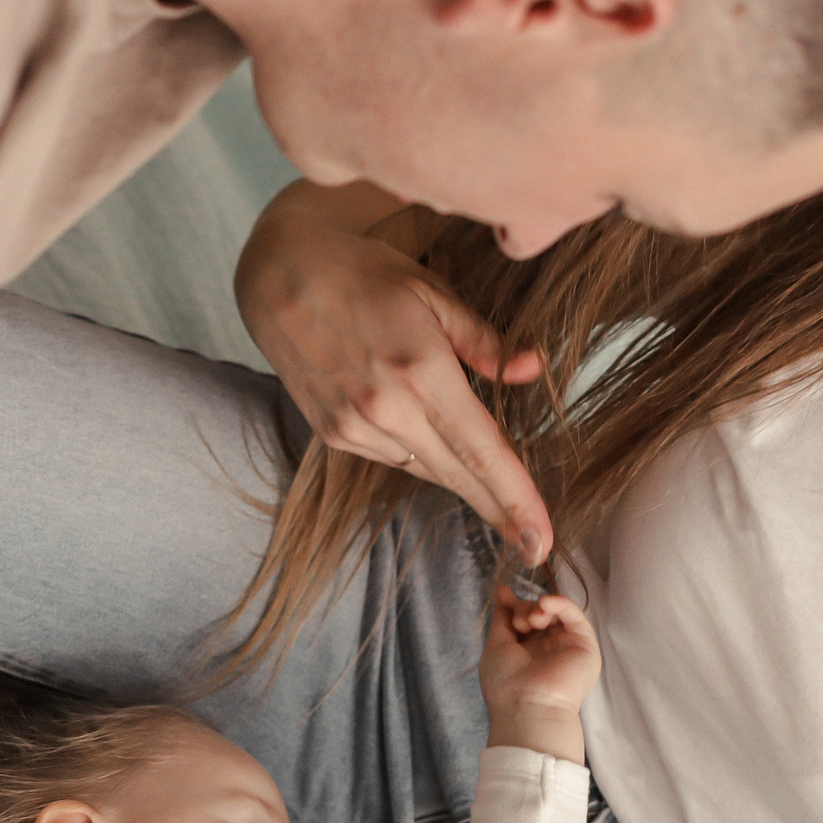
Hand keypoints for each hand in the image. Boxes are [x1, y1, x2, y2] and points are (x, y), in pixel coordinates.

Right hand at [237, 182, 553, 562]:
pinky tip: (424, 432)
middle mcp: (387, 410)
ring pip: (426, 469)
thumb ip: (483, 340)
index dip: (516, 498)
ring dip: (460, 475)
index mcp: (421, 372)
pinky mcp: (335, 435)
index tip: (541, 539)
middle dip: (500, 512)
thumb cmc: (364, 274)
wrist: (280, 277)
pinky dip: (420, 453)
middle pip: (458, 476)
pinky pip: (394, 458)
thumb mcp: (433, 292)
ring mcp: (356, 427)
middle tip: (535, 548)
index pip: (482, 449)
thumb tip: (532, 369)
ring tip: (490, 482)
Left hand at [480, 587, 598, 764]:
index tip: (504, 594)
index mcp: (526, 650)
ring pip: (556, 611)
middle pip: (539, 612)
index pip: (524, 618)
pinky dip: (560, 603)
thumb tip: (503, 591)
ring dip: (540, 608)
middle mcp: (547, 648)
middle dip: (525, 610)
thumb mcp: (496, 646)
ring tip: (531, 621)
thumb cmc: (506, 684)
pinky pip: (575, 615)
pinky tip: (545, 604)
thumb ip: (502, 619)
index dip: (515, 606)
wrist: (528, 708)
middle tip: (520, 625)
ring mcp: (566, 646)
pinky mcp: (585, 645)